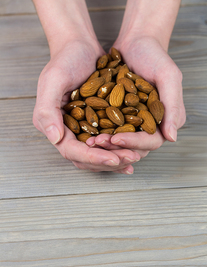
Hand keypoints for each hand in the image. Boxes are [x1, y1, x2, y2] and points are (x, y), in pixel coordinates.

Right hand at [33, 39, 139, 172]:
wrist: (80, 47)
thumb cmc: (65, 60)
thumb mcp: (53, 80)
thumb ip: (48, 110)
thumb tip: (55, 139)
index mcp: (54, 125)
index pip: (72, 151)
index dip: (92, 157)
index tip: (112, 159)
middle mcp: (67, 131)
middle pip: (86, 158)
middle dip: (108, 161)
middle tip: (130, 159)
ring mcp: (82, 128)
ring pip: (98, 153)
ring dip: (116, 158)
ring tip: (134, 158)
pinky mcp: (96, 123)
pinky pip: (107, 142)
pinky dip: (119, 148)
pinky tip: (135, 151)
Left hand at [87, 36, 185, 156]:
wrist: (136, 43)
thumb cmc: (155, 56)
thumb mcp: (168, 77)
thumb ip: (172, 106)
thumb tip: (172, 138)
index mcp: (165, 120)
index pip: (151, 141)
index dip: (133, 143)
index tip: (115, 138)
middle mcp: (150, 125)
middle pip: (134, 147)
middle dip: (115, 147)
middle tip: (96, 143)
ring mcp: (133, 123)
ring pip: (120, 142)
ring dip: (105, 144)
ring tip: (89, 141)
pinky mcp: (119, 117)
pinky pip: (108, 130)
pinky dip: (98, 134)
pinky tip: (86, 134)